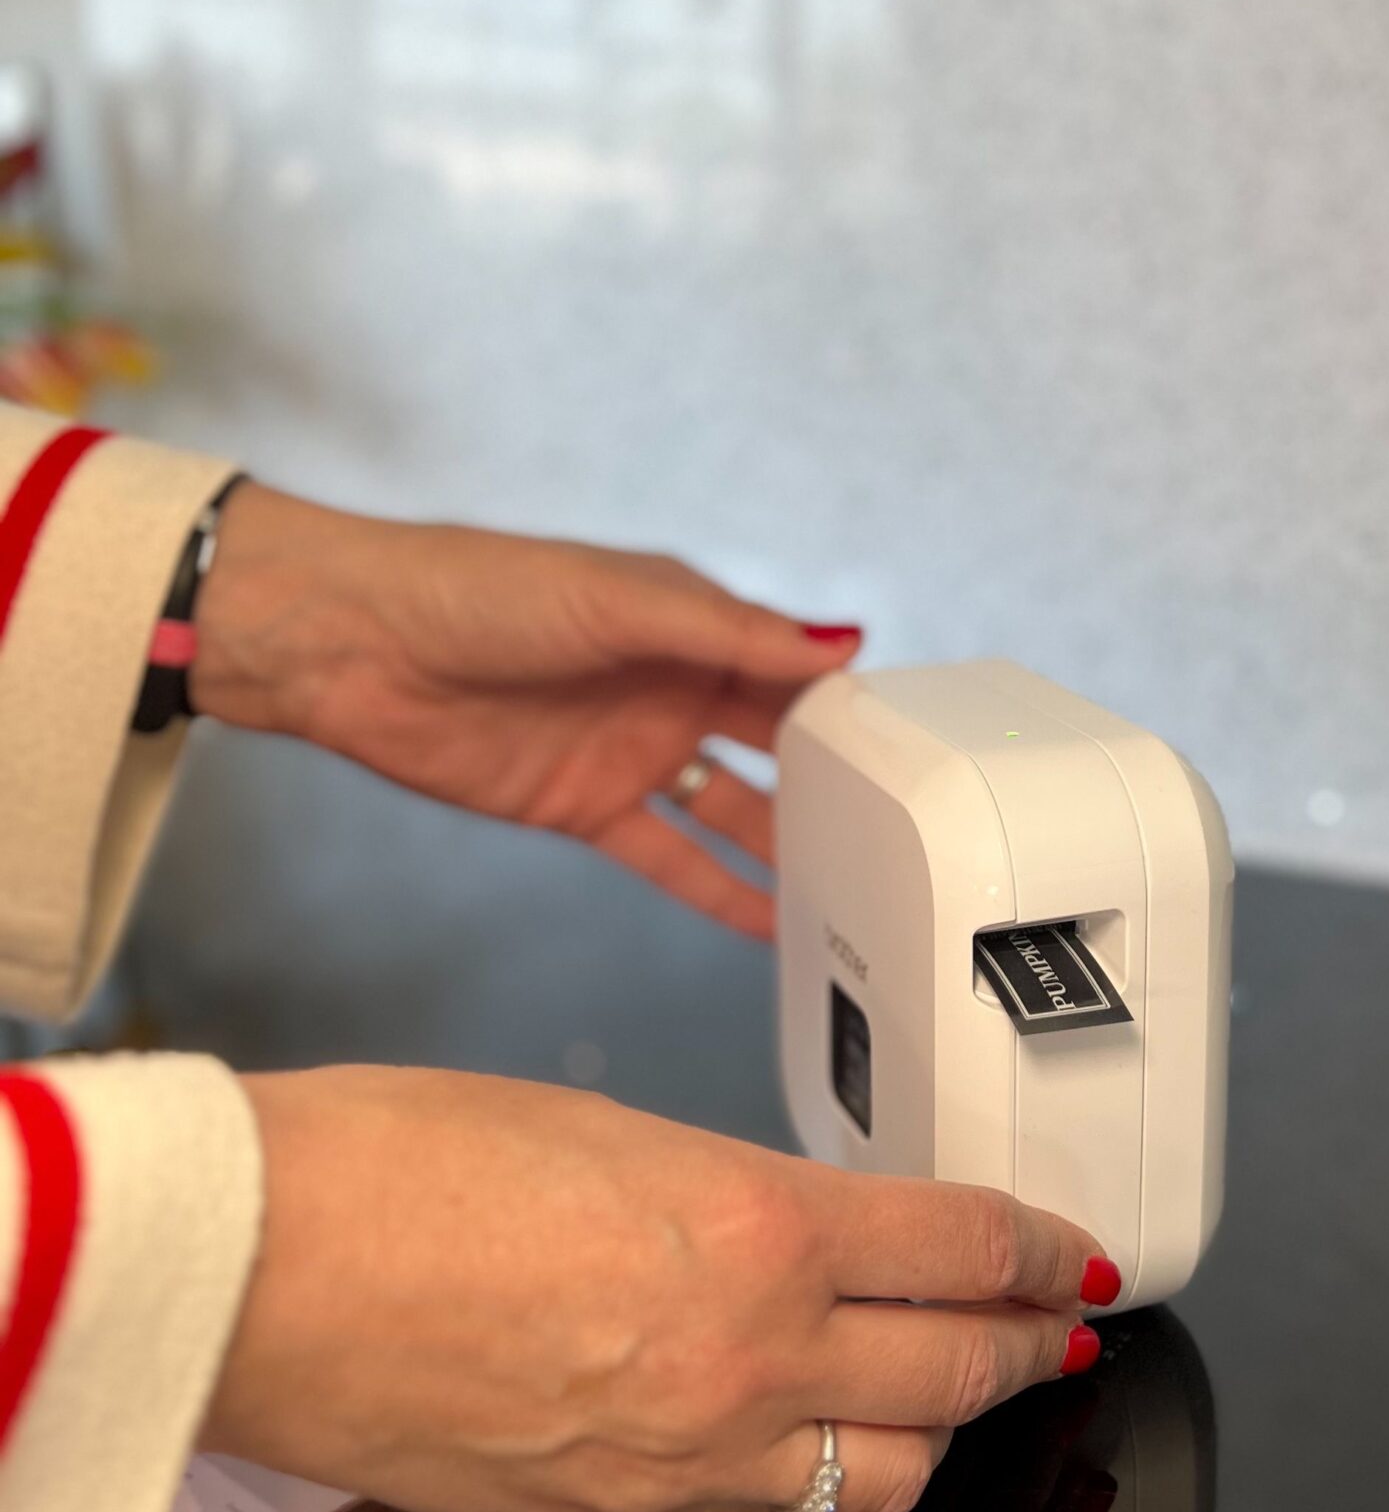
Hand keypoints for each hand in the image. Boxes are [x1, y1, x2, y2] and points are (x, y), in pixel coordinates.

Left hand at [191, 483, 862, 936]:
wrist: (352, 645)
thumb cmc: (476, 587)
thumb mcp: (618, 600)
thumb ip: (731, 632)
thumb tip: (842, 642)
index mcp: (687, 619)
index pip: (790, 664)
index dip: (848, 700)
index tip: (914, 744)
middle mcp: (669, 685)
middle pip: (771, 742)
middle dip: (830, 780)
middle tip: (901, 830)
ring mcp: (629, 750)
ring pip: (729, 809)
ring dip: (783, 846)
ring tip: (852, 889)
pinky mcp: (582, 807)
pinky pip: (667, 857)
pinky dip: (717, 892)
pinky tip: (769, 923)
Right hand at [204, 1066, 1111, 1511]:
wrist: (263, 1271)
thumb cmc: (401, 1168)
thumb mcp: (614, 1131)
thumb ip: (733, 1194)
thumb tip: (798, 1229)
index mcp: (761, 1228)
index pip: (966, 1246)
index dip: (1044, 1249)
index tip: (1074, 1250)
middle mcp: (749, 1358)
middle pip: (962, 1370)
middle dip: (1036, 1345)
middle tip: (1066, 1325)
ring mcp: (687, 1459)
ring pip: (888, 1472)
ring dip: (944, 1428)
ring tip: (964, 1393)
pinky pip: (767, 1511)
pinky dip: (817, 1475)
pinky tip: (814, 1441)